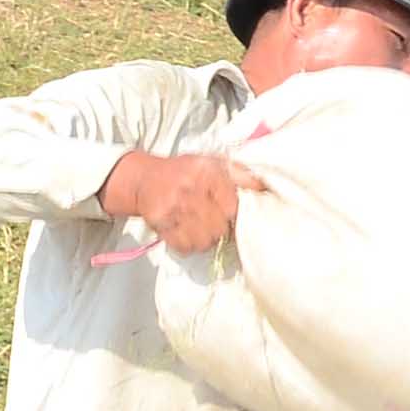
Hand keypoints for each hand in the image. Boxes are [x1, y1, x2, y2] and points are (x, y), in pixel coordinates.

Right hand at [101, 148, 262, 255]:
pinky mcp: (161, 224)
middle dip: (221, 228)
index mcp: (206, 174)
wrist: (144, 178)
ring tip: (202, 228)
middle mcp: (189, 190)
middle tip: (215, 222)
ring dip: (206, 239)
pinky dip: (189, 245)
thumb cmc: (184, 171)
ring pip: (204, 241)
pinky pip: (184, 247)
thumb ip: (241, 174)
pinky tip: (188, 233)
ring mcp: (173, 209)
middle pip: (219, 228)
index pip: (232, 207)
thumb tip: (264, 186)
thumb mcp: (214, 163)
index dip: (234, 215)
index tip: (231, 214)